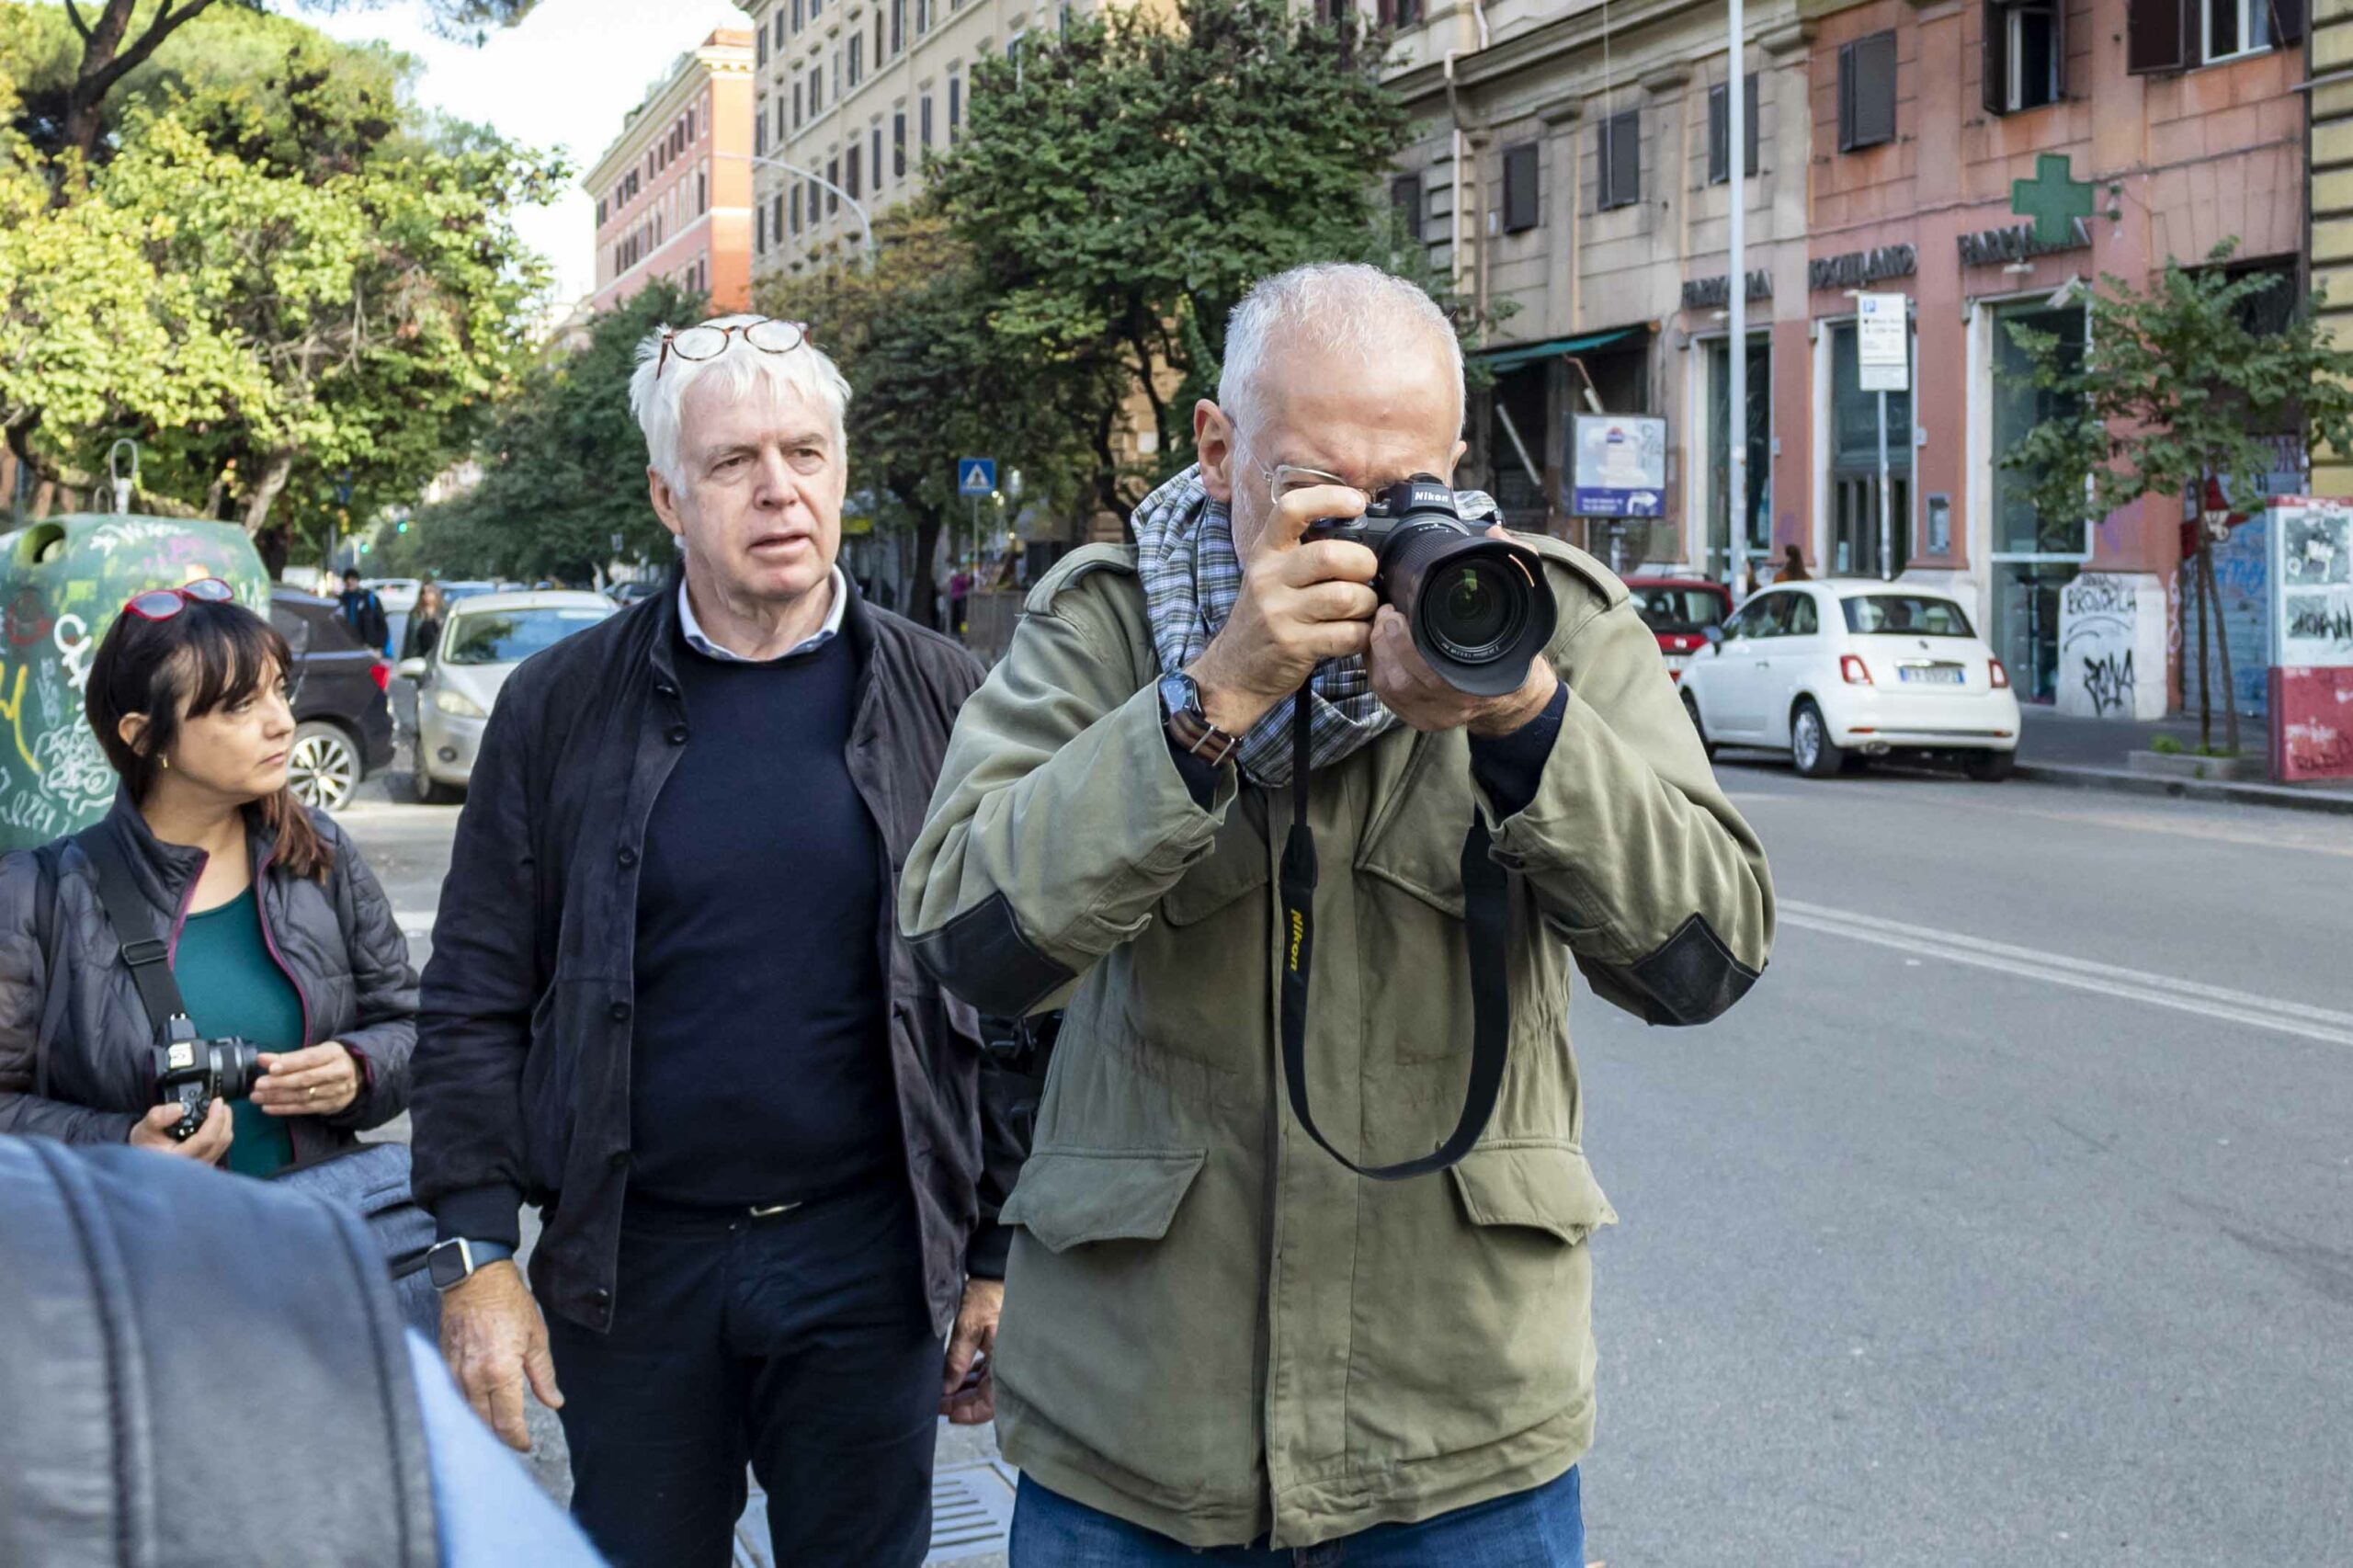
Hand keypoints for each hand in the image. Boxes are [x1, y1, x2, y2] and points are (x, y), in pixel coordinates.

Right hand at [127, 1096, 232, 1160]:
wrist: (143, 1158)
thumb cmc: (145, 1143)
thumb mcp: (145, 1128)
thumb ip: (159, 1117)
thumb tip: (179, 1109)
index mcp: (179, 1158)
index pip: (206, 1139)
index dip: (215, 1118)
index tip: (217, 1102)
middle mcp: (194, 1166)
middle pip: (220, 1140)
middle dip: (223, 1118)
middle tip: (219, 1102)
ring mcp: (202, 1166)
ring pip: (223, 1143)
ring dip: (224, 1123)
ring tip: (218, 1108)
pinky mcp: (207, 1163)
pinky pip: (221, 1146)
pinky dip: (221, 1131)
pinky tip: (215, 1121)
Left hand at [253, 1043, 359, 1117]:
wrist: (359, 1074)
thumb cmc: (330, 1060)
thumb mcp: (316, 1052)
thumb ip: (290, 1057)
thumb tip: (263, 1059)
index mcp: (334, 1054)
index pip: (310, 1059)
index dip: (289, 1063)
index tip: (269, 1066)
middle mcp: (339, 1073)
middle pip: (306, 1079)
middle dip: (279, 1082)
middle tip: (258, 1084)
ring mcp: (337, 1091)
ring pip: (304, 1096)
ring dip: (277, 1097)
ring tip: (257, 1097)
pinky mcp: (332, 1105)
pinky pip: (305, 1108)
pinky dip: (285, 1109)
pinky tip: (268, 1107)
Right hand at [439, 1259, 562, 1451]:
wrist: (475, 1278)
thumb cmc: (509, 1303)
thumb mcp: (536, 1338)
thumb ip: (543, 1375)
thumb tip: (554, 1402)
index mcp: (500, 1372)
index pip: (506, 1422)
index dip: (517, 1440)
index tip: (526, 1446)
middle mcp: (473, 1378)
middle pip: (483, 1424)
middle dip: (498, 1438)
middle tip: (512, 1442)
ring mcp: (454, 1371)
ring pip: (465, 1413)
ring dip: (480, 1425)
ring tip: (496, 1432)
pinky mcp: (443, 1363)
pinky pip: (452, 1396)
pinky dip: (464, 1408)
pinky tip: (475, 1410)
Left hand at [940, 1278, 1002, 1425]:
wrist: (992, 1274)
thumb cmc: (985, 1298)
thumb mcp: (969, 1327)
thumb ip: (958, 1359)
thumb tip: (946, 1388)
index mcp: (1005, 1362)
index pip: (991, 1403)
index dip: (970, 1414)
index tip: (948, 1414)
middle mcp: (1006, 1364)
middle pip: (985, 1398)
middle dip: (961, 1404)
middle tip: (937, 1404)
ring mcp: (1001, 1358)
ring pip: (982, 1387)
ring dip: (962, 1393)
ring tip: (940, 1395)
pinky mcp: (996, 1351)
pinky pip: (982, 1374)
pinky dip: (967, 1380)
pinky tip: (952, 1381)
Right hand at [1187, 482, 1380, 735]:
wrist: (1234, 669)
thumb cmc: (1266, 616)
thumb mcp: (1272, 574)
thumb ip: (1305, 551)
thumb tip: (1362, 529)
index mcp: (1266, 551)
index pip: (1291, 509)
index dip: (1329, 499)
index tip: (1358, 503)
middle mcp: (1269, 577)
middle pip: (1330, 556)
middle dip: (1364, 564)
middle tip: (1368, 574)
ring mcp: (1279, 613)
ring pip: (1345, 597)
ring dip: (1367, 603)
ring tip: (1363, 608)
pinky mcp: (1294, 645)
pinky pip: (1346, 634)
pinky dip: (1363, 634)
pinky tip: (1357, 633)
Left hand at [1367, 525, 1560, 734]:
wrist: (1514, 692)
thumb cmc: (1514, 649)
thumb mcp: (1523, 607)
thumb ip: (1514, 567)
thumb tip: (1495, 534)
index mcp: (1479, 683)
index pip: (1432, 675)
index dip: (1404, 645)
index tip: (1394, 612)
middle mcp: (1454, 706)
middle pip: (1402, 681)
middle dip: (1384, 643)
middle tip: (1383, 613)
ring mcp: (1434, 715)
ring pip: (1389, 689)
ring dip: (1376, 654)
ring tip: (1378, 624)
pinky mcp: (1417, 718)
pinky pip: (1385, 696)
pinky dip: (1375, 668)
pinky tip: (1376, 645)